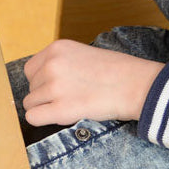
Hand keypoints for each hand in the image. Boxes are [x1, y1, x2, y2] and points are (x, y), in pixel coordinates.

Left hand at [22, 39, 163, 126]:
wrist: (138, 85)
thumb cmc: (115, 71)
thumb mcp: (81, 54)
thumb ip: (58, 62)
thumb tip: (39, 81)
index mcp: (56, 48)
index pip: (30, 70)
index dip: (41, 81)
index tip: (59, 86)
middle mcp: (51, 65)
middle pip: (30, 87)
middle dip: (45, 95)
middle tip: (70, 96)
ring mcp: (55, 86)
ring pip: (30, 103)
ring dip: (46, 108)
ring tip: (70, 104)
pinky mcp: (61, 108)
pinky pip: (33, 117)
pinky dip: (42, 120)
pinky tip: (60, 116)